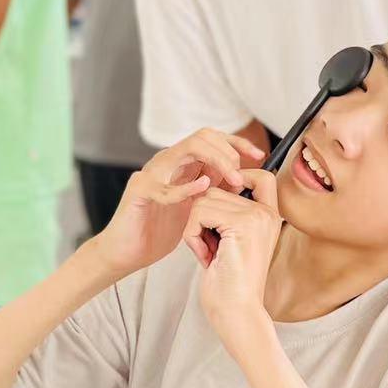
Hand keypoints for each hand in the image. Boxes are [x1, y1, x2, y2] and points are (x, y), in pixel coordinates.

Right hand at [94, 129, 264, 280]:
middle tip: (242, 177)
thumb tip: (243, 179)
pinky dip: (186, 186)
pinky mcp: (139, 191)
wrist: (128, 252)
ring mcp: (152, 173)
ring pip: (186, 149)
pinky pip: (164, 184)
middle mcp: (167, 162)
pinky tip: (203, 189)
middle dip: (228, 151)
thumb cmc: (160, 230)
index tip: (259, 156)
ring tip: (232, 181)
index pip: (213, 138)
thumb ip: (213, 190)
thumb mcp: (195, 206)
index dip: (238, 143)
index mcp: (181, 164)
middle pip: (203, 136)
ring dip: (216, 161)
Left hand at [183, 170, 282, 356]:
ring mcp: (256, 216)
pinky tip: (206, 256)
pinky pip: (199, 212)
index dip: (234, 180)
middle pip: (217, 189)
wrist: (237, 312)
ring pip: (204, 199)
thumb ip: (227, 215)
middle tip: (211, 248)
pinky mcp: (242, 224)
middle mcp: (267, 213)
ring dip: (196, 227)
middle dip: (202, 217)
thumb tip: (207, 187)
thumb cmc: (229, 284)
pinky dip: (192, 235)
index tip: (215, 210)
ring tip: (209, 253)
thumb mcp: (231, 242)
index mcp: (269, 216)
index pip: (259, 175)